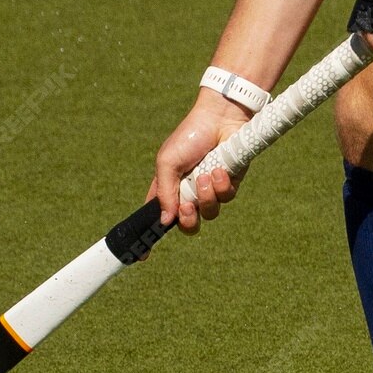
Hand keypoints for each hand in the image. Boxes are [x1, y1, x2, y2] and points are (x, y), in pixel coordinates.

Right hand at [149, 91, 250, 233]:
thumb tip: (166, 221)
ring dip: (206, 198)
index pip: (157, 218)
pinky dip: (222, 186)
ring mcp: (210, 190)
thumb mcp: (168, 163)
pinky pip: (226, 199)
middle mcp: (188, 193)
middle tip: (186, 207)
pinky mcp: (229, 184)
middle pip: (187, 225)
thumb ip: (165, 192)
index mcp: (168, 188)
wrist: (220, 118)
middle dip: (187, 220)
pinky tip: (220, 170)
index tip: (143, 255)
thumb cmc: (189, 136)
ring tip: (206, 176)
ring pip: (209, 214)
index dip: (150, 237)